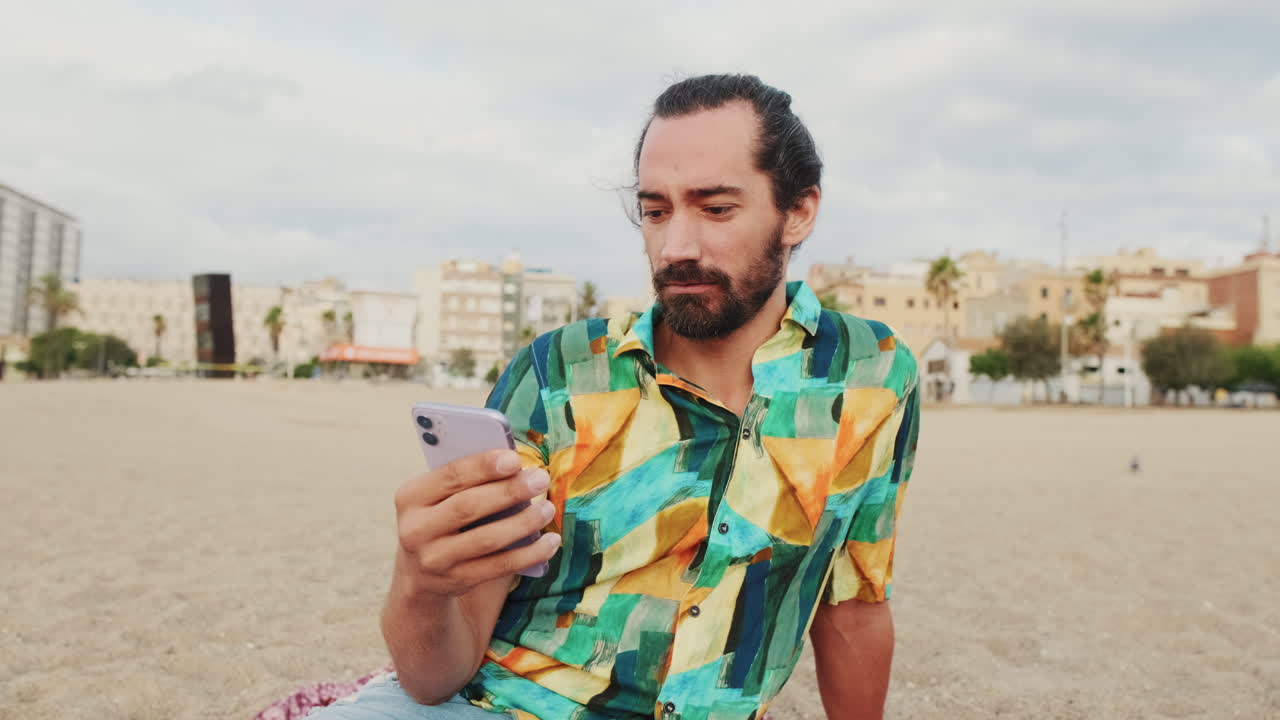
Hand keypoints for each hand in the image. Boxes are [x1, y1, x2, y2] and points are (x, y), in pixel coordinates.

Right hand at [392, 449, 560, 598]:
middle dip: (509, 491)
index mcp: (410, 497)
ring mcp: (435, 559)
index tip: (514, 459)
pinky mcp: (457, 581)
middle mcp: (415, 530)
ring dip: (523, 523)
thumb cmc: (441, 518)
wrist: (421, 573)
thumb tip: (513, 464)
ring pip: (487, 539)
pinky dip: (530, 553)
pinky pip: (500, 566)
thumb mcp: (438, 497)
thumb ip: (465, 480)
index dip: (483, 466)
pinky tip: (550, 541)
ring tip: (547, 508)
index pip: (449, 477)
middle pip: (468, 506)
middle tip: (540, 479)